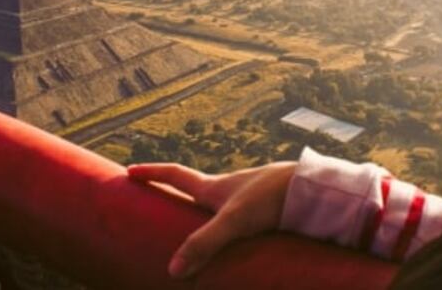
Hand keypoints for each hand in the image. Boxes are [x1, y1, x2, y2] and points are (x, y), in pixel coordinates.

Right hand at [127, 161, 296, 278]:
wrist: (310, 189)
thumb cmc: (270, 197)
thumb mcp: (232, 221)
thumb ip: (204, 244)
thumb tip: (173, 271)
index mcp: (213, 187)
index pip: (175, 175)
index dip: (152, 173)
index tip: (130, 171)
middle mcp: (227, 190)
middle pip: (193, 189)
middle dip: (174, 193)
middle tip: (157, 200)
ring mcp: (246, 199)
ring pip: (217, 206)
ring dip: (202, 214)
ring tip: (192, 229)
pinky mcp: (264, 211)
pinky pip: (238, 220)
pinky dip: (227, 228)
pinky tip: (233, 243)